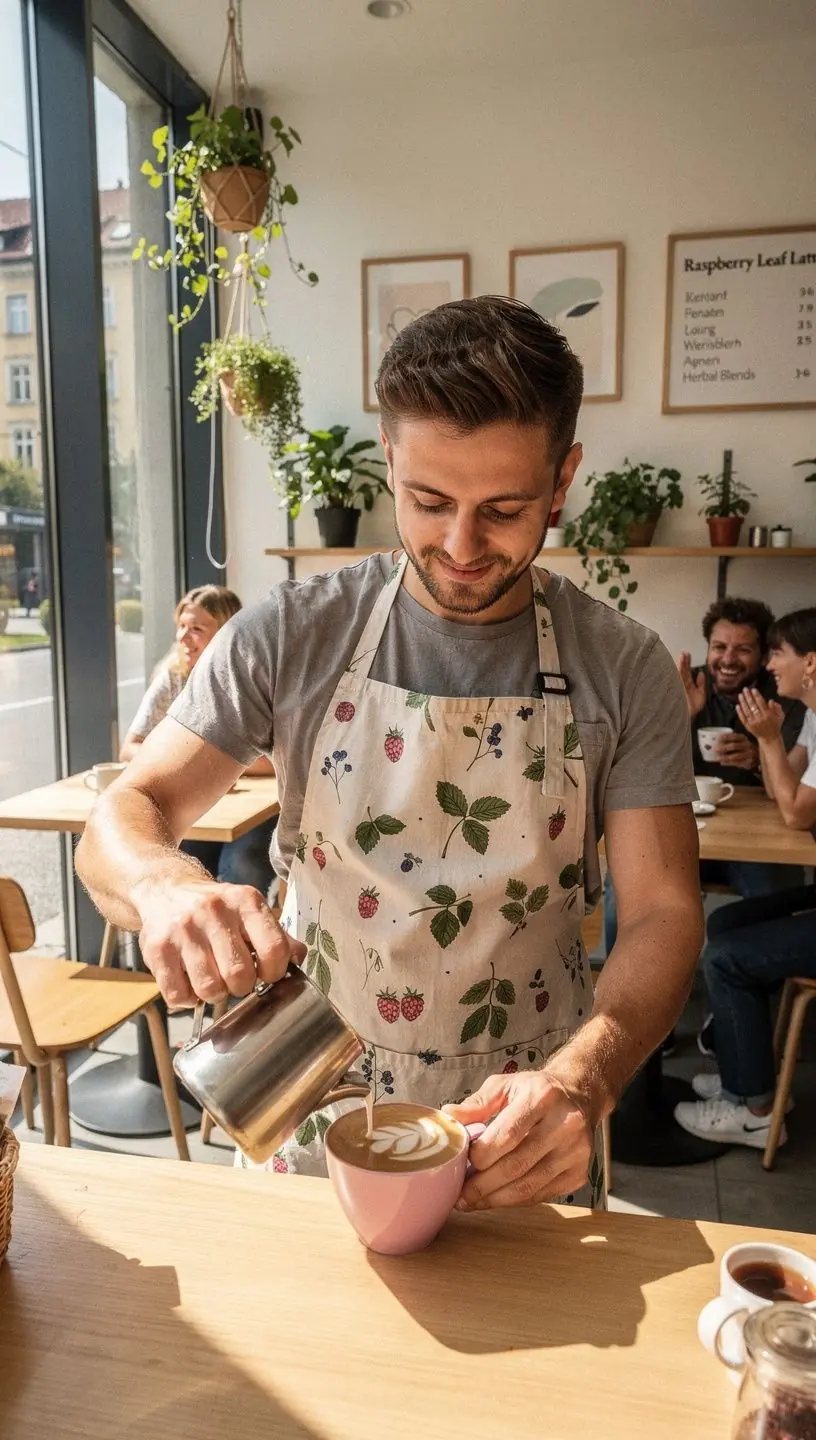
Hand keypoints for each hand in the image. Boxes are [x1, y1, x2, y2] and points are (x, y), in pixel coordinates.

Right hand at [135, 878, 305, 1008]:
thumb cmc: (217, 909)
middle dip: (242, 986)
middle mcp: (213, 911)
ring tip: (212, 980)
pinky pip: (177, 995)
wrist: (166, 889)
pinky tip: (189, 983)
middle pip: (240, 975)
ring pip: (209, 989)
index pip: (274, 949)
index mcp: (245, 901)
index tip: (266, 975)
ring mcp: (183, 929)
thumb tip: (298, 959)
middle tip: (235, 979)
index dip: (274, 972)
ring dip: (214, 994)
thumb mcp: (250, 911)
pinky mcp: (157, 948)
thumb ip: (278, 936)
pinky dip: (187, 999)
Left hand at [443, 1070, 592, 1208]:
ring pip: (529, 1187)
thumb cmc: (535, 1091)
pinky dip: (514, 1201)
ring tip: (472, 1201)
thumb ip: (477, 1103)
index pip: (508, 1135)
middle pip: (517, 1165)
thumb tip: (449, 1116)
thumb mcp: (505, 1085)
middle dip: (483, 1185)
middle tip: (460, 1194)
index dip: (481, 1155)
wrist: (578, 1096)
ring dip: (495, 1199)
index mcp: (543, 1097)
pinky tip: (496, 1199)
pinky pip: (541, 1195)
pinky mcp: (579, 1174)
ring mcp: (576, 1152)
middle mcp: (565, 1125)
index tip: (461, 1162)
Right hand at [677, 652, 706, 719]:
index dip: (686, 663)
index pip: (686, 672)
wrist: (685, 720)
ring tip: (682, 657)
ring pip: (677, 675)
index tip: (687, 654)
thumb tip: (701, 673)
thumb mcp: (700, 695)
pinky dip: (675, 676)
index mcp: (686, 685)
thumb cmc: (691, 709)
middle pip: (681, 672)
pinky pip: (674, 683)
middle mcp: (680, 685)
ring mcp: (676, 689)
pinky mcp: (674, 694)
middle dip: (683, 663)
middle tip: (684, 653)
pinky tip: (677, 668)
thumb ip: (701, 684)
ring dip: (680, 666)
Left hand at [715, 731, 758, 769]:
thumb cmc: (744, 747)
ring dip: (725, 757)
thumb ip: (730, 740)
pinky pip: (737, 763)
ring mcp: (749, 754)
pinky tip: (723, 763)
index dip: (725, 737)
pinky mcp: (748, 762)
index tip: (717, 738)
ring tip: (717, 758)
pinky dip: (729, 763)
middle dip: (724, 748)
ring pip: (735, 756)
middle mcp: (747, 745)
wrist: (758, 755)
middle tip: (715, 749)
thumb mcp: (740, 741)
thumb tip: (716, 740)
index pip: (734, 736)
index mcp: (743, 738)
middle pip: (734, 746)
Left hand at [735, 688, 783, 742]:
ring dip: (743, 702)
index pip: (761, 703)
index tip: (753, 689)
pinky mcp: (748, 726)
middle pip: (753, 705)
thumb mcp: (780, 716)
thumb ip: (777, 708)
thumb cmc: (776, 725)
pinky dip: (739, 712)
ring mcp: (753, 723)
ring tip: (740, 695)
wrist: (770, 738)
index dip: (757, 696)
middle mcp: (760, 718)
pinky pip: (743, 718)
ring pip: (747, 711)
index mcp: (768, 715)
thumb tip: (770, 701)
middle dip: (748, 696)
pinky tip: (737, 705)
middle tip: (745, 689)